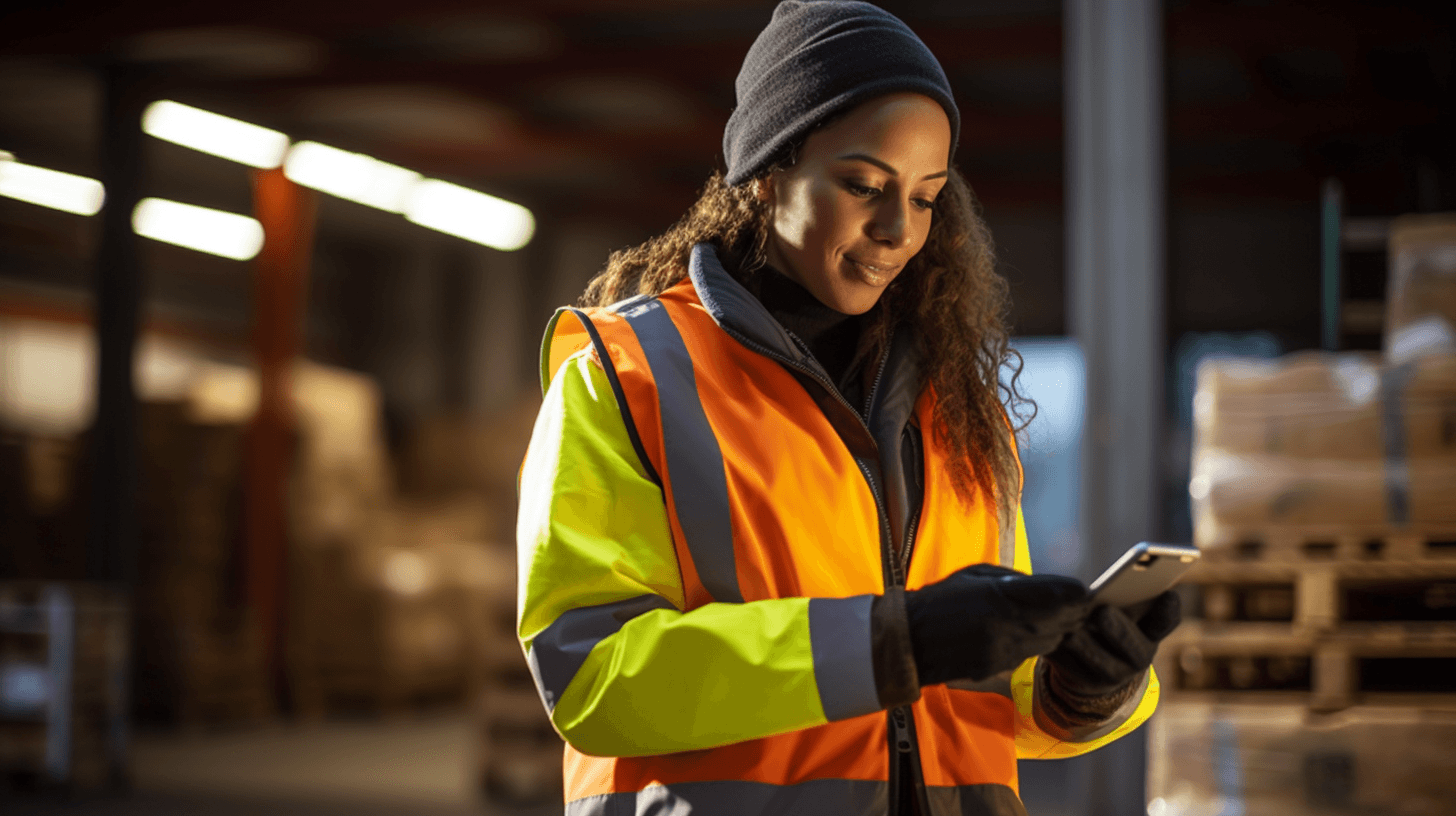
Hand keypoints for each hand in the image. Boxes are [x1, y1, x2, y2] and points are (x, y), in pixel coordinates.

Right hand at [905, 564, 1089, 686]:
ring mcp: (1005, 651)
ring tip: (1062, 617)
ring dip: (1060, 629)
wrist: (909, 641)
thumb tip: (1046, 587)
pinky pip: (1032, 654)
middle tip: (1083, 604)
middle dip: (1074, 612)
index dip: (1075, 593)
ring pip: (1051, 641)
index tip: (1084, 590)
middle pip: (1062, 622)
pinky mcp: (1000, 667)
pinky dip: (1039, 642)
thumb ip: (1014, 581)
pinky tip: (1033, 632)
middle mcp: (1007, 627)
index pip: (1057, 596)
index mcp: (1001, 598)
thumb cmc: (940, 599)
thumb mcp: (975, 575)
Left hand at [1044, 590, 1181, 696]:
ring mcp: (1112, 673)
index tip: (1169, 594)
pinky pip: (1068, 664)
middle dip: (1118, 628)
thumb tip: (1100, 585)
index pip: (1165, 621)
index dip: (1168, 610)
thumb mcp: (1120, 611)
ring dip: (1081, 639)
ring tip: (1070, 626)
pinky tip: (1049, 634)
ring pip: (1095, 656)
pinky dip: (1058, 647)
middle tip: (1103, 613)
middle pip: (1131, 643)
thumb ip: (1121, 596)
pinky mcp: (1083, 681)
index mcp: (1150, 633)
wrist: (1092, 666)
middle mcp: (1138, 657)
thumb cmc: (1108, 623)